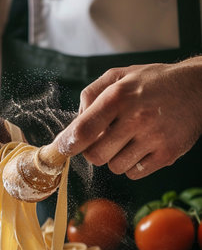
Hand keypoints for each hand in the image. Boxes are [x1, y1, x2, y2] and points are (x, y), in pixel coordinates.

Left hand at [56, 58, 201, 178]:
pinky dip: (132, 165)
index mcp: (119, 96)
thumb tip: (73, 125)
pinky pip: (134, 174)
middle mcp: (136, 118)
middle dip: (93, 150)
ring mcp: (154, 138)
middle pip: (95, 156)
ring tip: (128, 139)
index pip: (83, 130)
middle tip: (105, 138)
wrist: (198, 87)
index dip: (67, 144)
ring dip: (114, 157)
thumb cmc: (151, 82)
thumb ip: (90, 95)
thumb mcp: (118, 76)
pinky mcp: (167, 154)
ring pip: (114, 167)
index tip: (60, 149)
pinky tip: (142, 146)